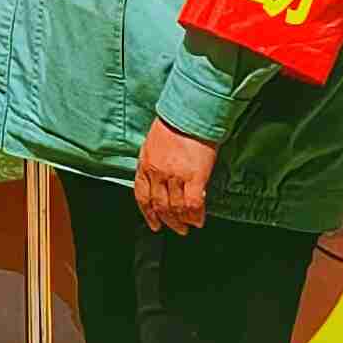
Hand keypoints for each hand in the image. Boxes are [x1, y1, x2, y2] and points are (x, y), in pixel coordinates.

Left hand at [135, 119, 215, 233]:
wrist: (190, 112)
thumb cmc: (174, 123)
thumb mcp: (153, 144)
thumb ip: (154, 163)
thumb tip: (160, 181)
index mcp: (145, 164)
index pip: (142, 196)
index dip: (148, 214)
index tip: (154, 223)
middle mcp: (158, 173)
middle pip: (159, 206)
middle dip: (167, 221)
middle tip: (177, 229)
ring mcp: (175, 176)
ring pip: (176, 208)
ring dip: (183, 220)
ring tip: (189, 226)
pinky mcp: (194, 176)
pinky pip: (193, 204)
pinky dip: (196, 215)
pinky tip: (199, 219)